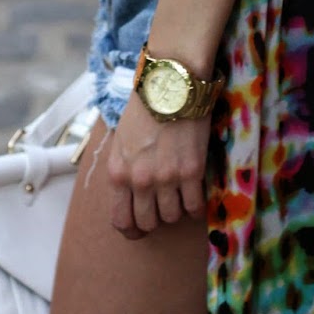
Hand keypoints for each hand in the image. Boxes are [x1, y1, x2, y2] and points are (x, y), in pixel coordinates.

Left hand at [106, 91, 208, 238]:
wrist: (171, 83)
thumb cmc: (145, 106)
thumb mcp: (122, 139)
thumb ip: (124, 168)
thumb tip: (130, 192)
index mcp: (118, 173)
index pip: (121, 220)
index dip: (133, 229)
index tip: (141, 226)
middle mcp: (139, 180)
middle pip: (148, 223)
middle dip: (156, 218)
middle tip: (164, 206)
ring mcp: (166, 178)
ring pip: (172, 217)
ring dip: (176, 209)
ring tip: (180, 194)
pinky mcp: (191, 171)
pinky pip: (194, 206)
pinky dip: (196, 206)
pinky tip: (196, 195)